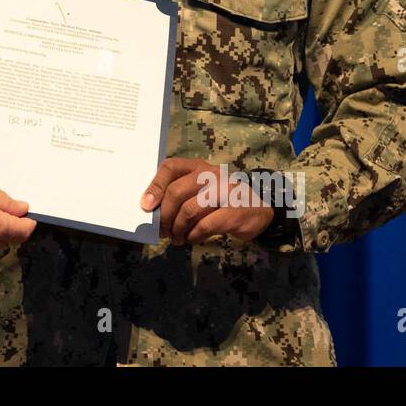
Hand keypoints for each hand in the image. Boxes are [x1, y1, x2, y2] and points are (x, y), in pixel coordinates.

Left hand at [140, 157, 272, 244]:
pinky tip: (192, 239)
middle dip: (164, 215)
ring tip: (176, 238)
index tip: (145, 206)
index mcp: (198, 166)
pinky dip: (193, 236)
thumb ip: (180, 193)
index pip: (170, 167)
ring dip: (178, 229)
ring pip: (189, 210)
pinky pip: (204, 226)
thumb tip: (152, 210)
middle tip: (162, 230)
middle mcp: (211, 175)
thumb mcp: (202, 189)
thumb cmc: (222, 199)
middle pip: (176, 192)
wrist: (259, 208)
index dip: (155, 186)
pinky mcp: (234, 212)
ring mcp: (225, 192)